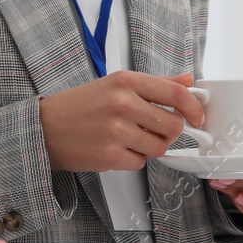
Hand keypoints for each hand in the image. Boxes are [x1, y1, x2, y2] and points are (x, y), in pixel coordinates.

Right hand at [40, 71, 204, 172]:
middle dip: (169, 132)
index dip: (194, 108)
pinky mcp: (110, 156)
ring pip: (159, 147)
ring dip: (150, 147)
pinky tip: (115, 148)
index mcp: (126, 81)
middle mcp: (123, 104)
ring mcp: (116, 131)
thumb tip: (188, 81)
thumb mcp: (116, 84)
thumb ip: (156, 84)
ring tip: (129, 138)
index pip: (176, 94)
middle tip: (154, 130)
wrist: (44, 128)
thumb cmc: (80, 106)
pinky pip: (140, 162)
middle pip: (173, 125)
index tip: (197, 117)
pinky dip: (132, 159)